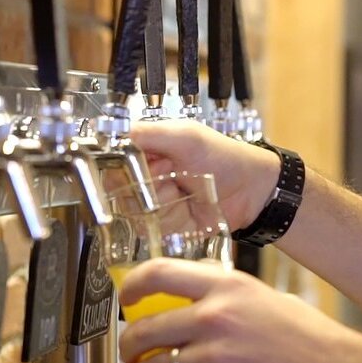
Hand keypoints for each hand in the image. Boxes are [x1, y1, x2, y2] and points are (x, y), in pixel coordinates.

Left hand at [117, 258, 360, 362]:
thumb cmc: (309, 339)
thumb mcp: (267, 299)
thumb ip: (227, 296)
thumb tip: (191, 298)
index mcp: (228, 287)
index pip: (159, 274)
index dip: (131, 287)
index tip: (126, 300)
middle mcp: (216, 317)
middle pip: (144, 328)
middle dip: (128, 345)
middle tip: (131, 352)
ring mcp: (216, 356)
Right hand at [129, 120, 279, 230]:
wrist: (251, 190)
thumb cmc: (224, 157)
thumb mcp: (186, 136)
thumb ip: (148, 133)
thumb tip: (114, 134)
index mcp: (144, 152)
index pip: (110, 164)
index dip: (127, 167)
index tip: (152, 163)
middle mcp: (143, 178)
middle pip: (120, 191)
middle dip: (151, 186)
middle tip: (176, 174)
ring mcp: (152, 203)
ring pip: (136, 212)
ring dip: (165, 203)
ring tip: (187, 190)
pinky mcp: (163, 225)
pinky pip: (152, 229)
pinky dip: (173, 219)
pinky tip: (189, 208)